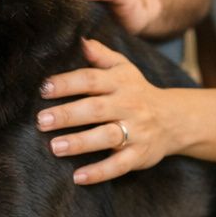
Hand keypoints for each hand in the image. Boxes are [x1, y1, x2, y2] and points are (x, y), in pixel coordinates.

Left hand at [37, 38, 174, 183]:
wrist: (174, 119)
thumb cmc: (138, 91)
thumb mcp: (123, 68)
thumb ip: (100, 55)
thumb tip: (79, 39)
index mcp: (121, 83)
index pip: (91, 79)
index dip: (67, 83)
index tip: (44, 88)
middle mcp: (129, 106)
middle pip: (96, 109)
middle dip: (68, 115)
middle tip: (41, 120)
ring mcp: (136, 131)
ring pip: (108, 137)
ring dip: (81, 143)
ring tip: (55, 147)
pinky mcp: (140, 155)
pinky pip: (119, 165)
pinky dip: (99, 172)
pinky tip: (78, 177)